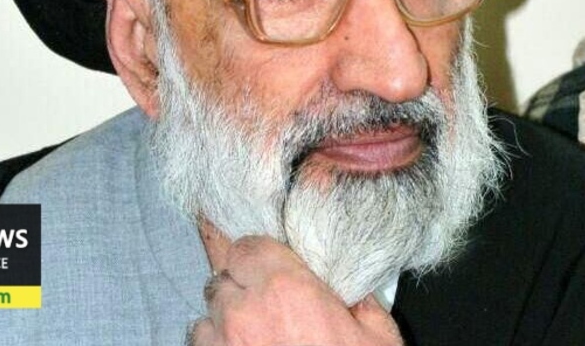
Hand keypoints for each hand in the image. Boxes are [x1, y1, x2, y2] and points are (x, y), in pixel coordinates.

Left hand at [188, 236, 403, 345]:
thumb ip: (362, 305)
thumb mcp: (378, 338)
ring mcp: (223, 344)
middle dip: (240, 291)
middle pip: (222, 281)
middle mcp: (245, 311)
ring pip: (206, 318)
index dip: (257, 258)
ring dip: (224, 324)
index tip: (270, 270)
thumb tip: (353, 296)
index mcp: (286, 288)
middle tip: (265, 309)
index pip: (246, 248)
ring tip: (250, 339)